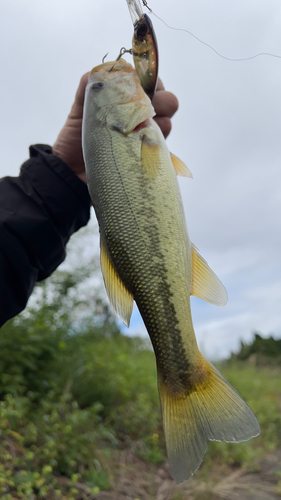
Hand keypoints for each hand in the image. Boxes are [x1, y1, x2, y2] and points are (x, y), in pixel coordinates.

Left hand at [52, 73, 178, 183]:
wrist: (73, 170)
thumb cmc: (75, 137)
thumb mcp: (79, 108)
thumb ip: (88, 87)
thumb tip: (100, 71)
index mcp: (127, 98)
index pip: (150, 81)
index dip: (152, 81)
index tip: (143, 89)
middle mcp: (140, 115)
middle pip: (168, 100)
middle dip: (162, 101)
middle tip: (144, 110)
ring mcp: (146, 135)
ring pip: (167, 122)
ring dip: (158, 124)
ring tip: (137, 131)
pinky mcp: (146, 155)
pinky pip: (163, 148)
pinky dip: (155, 145)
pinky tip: (140, 146)